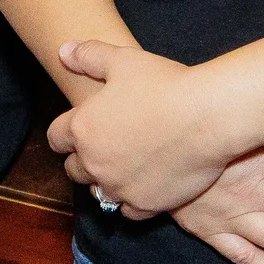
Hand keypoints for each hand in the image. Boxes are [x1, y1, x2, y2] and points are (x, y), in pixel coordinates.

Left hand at [46, 39, 236, 219]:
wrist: (207, 117)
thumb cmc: (165, 85)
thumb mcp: (123, 60)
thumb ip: (89, 56)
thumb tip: (64, 51)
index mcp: (83, 128)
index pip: (56, 138)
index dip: (65, 132)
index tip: (77, 128)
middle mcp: (95, 162)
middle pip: (74, 169)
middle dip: (84, 158)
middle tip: (104, 146)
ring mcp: (119, 187)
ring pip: (98, 193)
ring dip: (106, 181)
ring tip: (124, 167)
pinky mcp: (145, 205)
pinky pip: (128, 211)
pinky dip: (132, 200)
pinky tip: (144, 184)